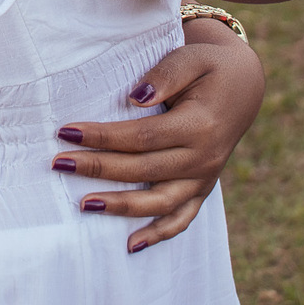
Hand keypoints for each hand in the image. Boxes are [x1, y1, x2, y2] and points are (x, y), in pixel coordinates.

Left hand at [50, 23, 264, 253]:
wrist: (245, 86)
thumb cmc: (211, 68)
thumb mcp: (192, 58)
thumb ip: (165, 76)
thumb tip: (134, 100)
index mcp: (200, 126)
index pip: (141, 136)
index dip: (102, 136)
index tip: (67, 133)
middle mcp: (204, 158)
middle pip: (143, 170)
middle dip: (98, 168)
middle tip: (59, 163)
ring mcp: (205, 178)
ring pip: (159, 202)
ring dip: (121, 206)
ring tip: (84, 205)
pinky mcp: (203, 189)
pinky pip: (182, 218)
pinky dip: (158, 234)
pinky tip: (130, 246)